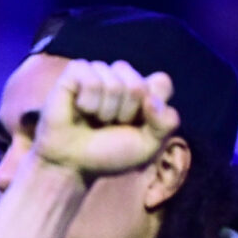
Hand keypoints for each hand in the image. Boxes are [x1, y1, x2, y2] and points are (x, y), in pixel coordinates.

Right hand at [32, 60, 178, 180]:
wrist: (71, 165)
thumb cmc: (107, 155)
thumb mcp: (148, 146)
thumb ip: (166, 123)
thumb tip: (152, 99)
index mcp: (143, 91)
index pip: (161, 83)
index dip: (152, 107)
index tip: (136, 126)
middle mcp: (121, 78)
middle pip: (138, 85)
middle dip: (125, 113)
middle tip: (109, 126)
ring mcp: (98, 73)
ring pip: (114, 83)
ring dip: (104, 111)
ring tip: (93, 120)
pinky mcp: (74, 73)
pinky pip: (91, 80)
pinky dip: (88, 102)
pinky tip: (79, 110)